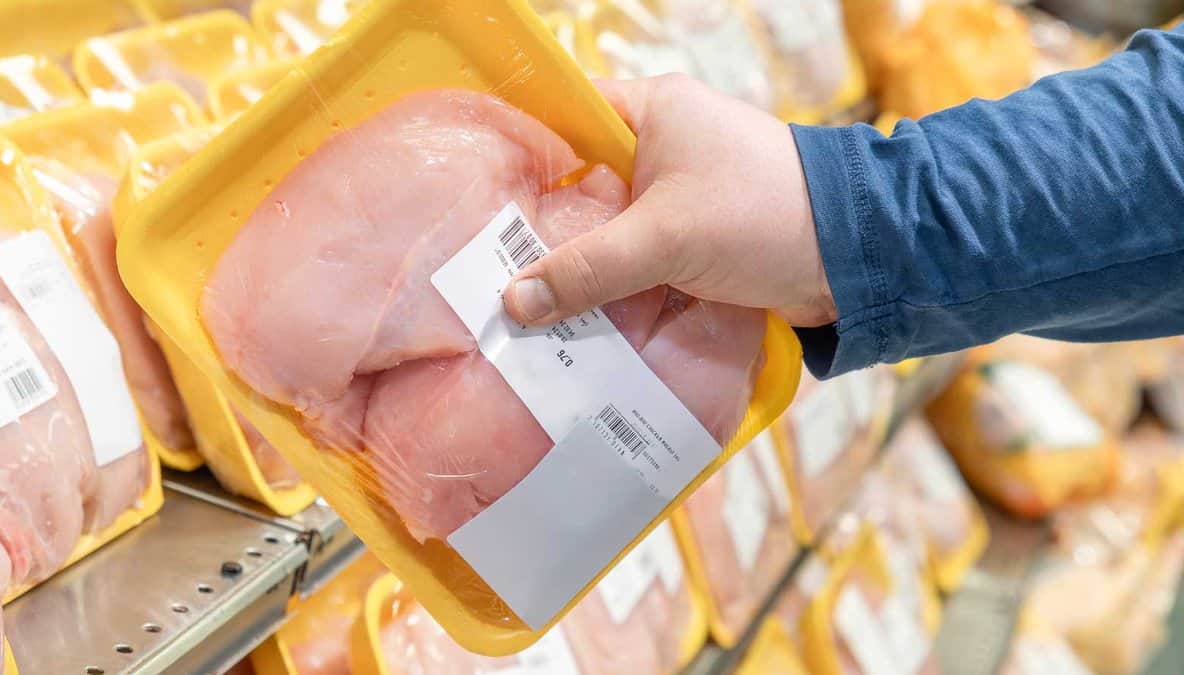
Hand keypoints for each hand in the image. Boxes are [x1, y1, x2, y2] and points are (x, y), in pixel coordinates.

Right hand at [502, 73, 835, 327]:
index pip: (565, 117)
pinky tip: (580, 315)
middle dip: (544, 225)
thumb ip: (587, 269)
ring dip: (582, 263)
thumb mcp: (664, 239)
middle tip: (492, 265)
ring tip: (527, 300)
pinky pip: (638, 257)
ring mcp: (680, 194)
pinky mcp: (696, 238)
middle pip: (581, 182)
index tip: (478, 200)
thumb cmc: (762, 216)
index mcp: (652, 112)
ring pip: (609, 226)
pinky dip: (616, 282)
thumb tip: (514, 303)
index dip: (522, 154)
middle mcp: (662, 145)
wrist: (855, 257)